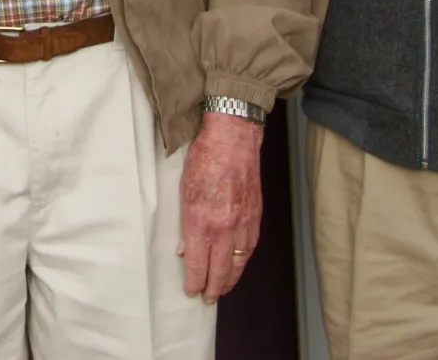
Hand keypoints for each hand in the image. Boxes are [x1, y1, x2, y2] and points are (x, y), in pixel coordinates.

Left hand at [177, 110, 264, 305]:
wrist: (232, 138)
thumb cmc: (204, 158)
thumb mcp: (182, 190)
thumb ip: (183, 223)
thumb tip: (183, 248)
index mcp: (201, 222)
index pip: (197, 264)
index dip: (194, 282)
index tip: (190, 291)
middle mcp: (224, 228)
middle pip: (220, 270)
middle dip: (212, 288)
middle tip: (207, 299)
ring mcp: (242, 223)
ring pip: (238, 263)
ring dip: (230, 279)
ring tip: (222, 288)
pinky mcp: (255, 215)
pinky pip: (250, 247)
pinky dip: (244, 260)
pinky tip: (238, 265)